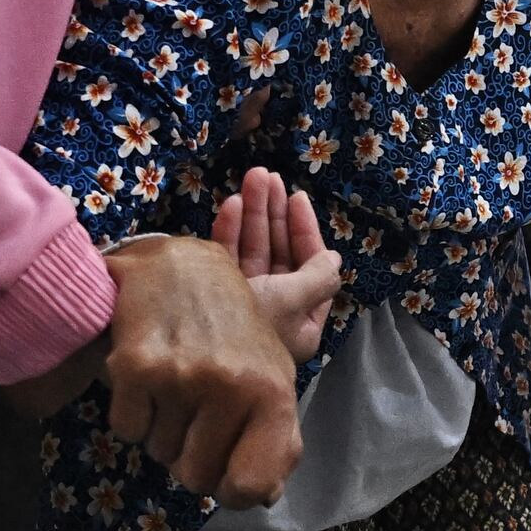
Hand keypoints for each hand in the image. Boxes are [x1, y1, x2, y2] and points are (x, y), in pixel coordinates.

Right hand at [100, 232, 309, 507]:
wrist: (179, 268)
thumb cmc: (231, 329)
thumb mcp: (271, 375)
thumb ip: (278, 439)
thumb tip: (266, 496)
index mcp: (273, 393)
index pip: (252, 486)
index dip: (234, 491)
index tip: (228, 476)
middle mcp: (231, 386)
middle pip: (197, 478)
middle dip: (192, 458)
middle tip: (196, 416)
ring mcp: (182, 377)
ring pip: (160, 454)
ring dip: (163, 431)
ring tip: (175, 386)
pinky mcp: (136, 367)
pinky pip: (128, 430)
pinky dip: (132, 413)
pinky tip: (148, 378)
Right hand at [209, 168, 339, 360]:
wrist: (197, 354)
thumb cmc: (256, 327)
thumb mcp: (293, 301)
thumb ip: (318, 277)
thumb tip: (334, 259)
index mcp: (300, 319)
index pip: (309, 267)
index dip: (305, 231)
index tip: (297, 198)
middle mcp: (272, 310)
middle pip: (279, 252)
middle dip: (274, 212)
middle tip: (267, 176)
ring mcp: (242, 302)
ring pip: (252, 250)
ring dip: (253, 212)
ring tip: (252, 176)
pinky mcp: (214, 295)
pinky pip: (226, 259)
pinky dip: (229, 231)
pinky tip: (232, 204)